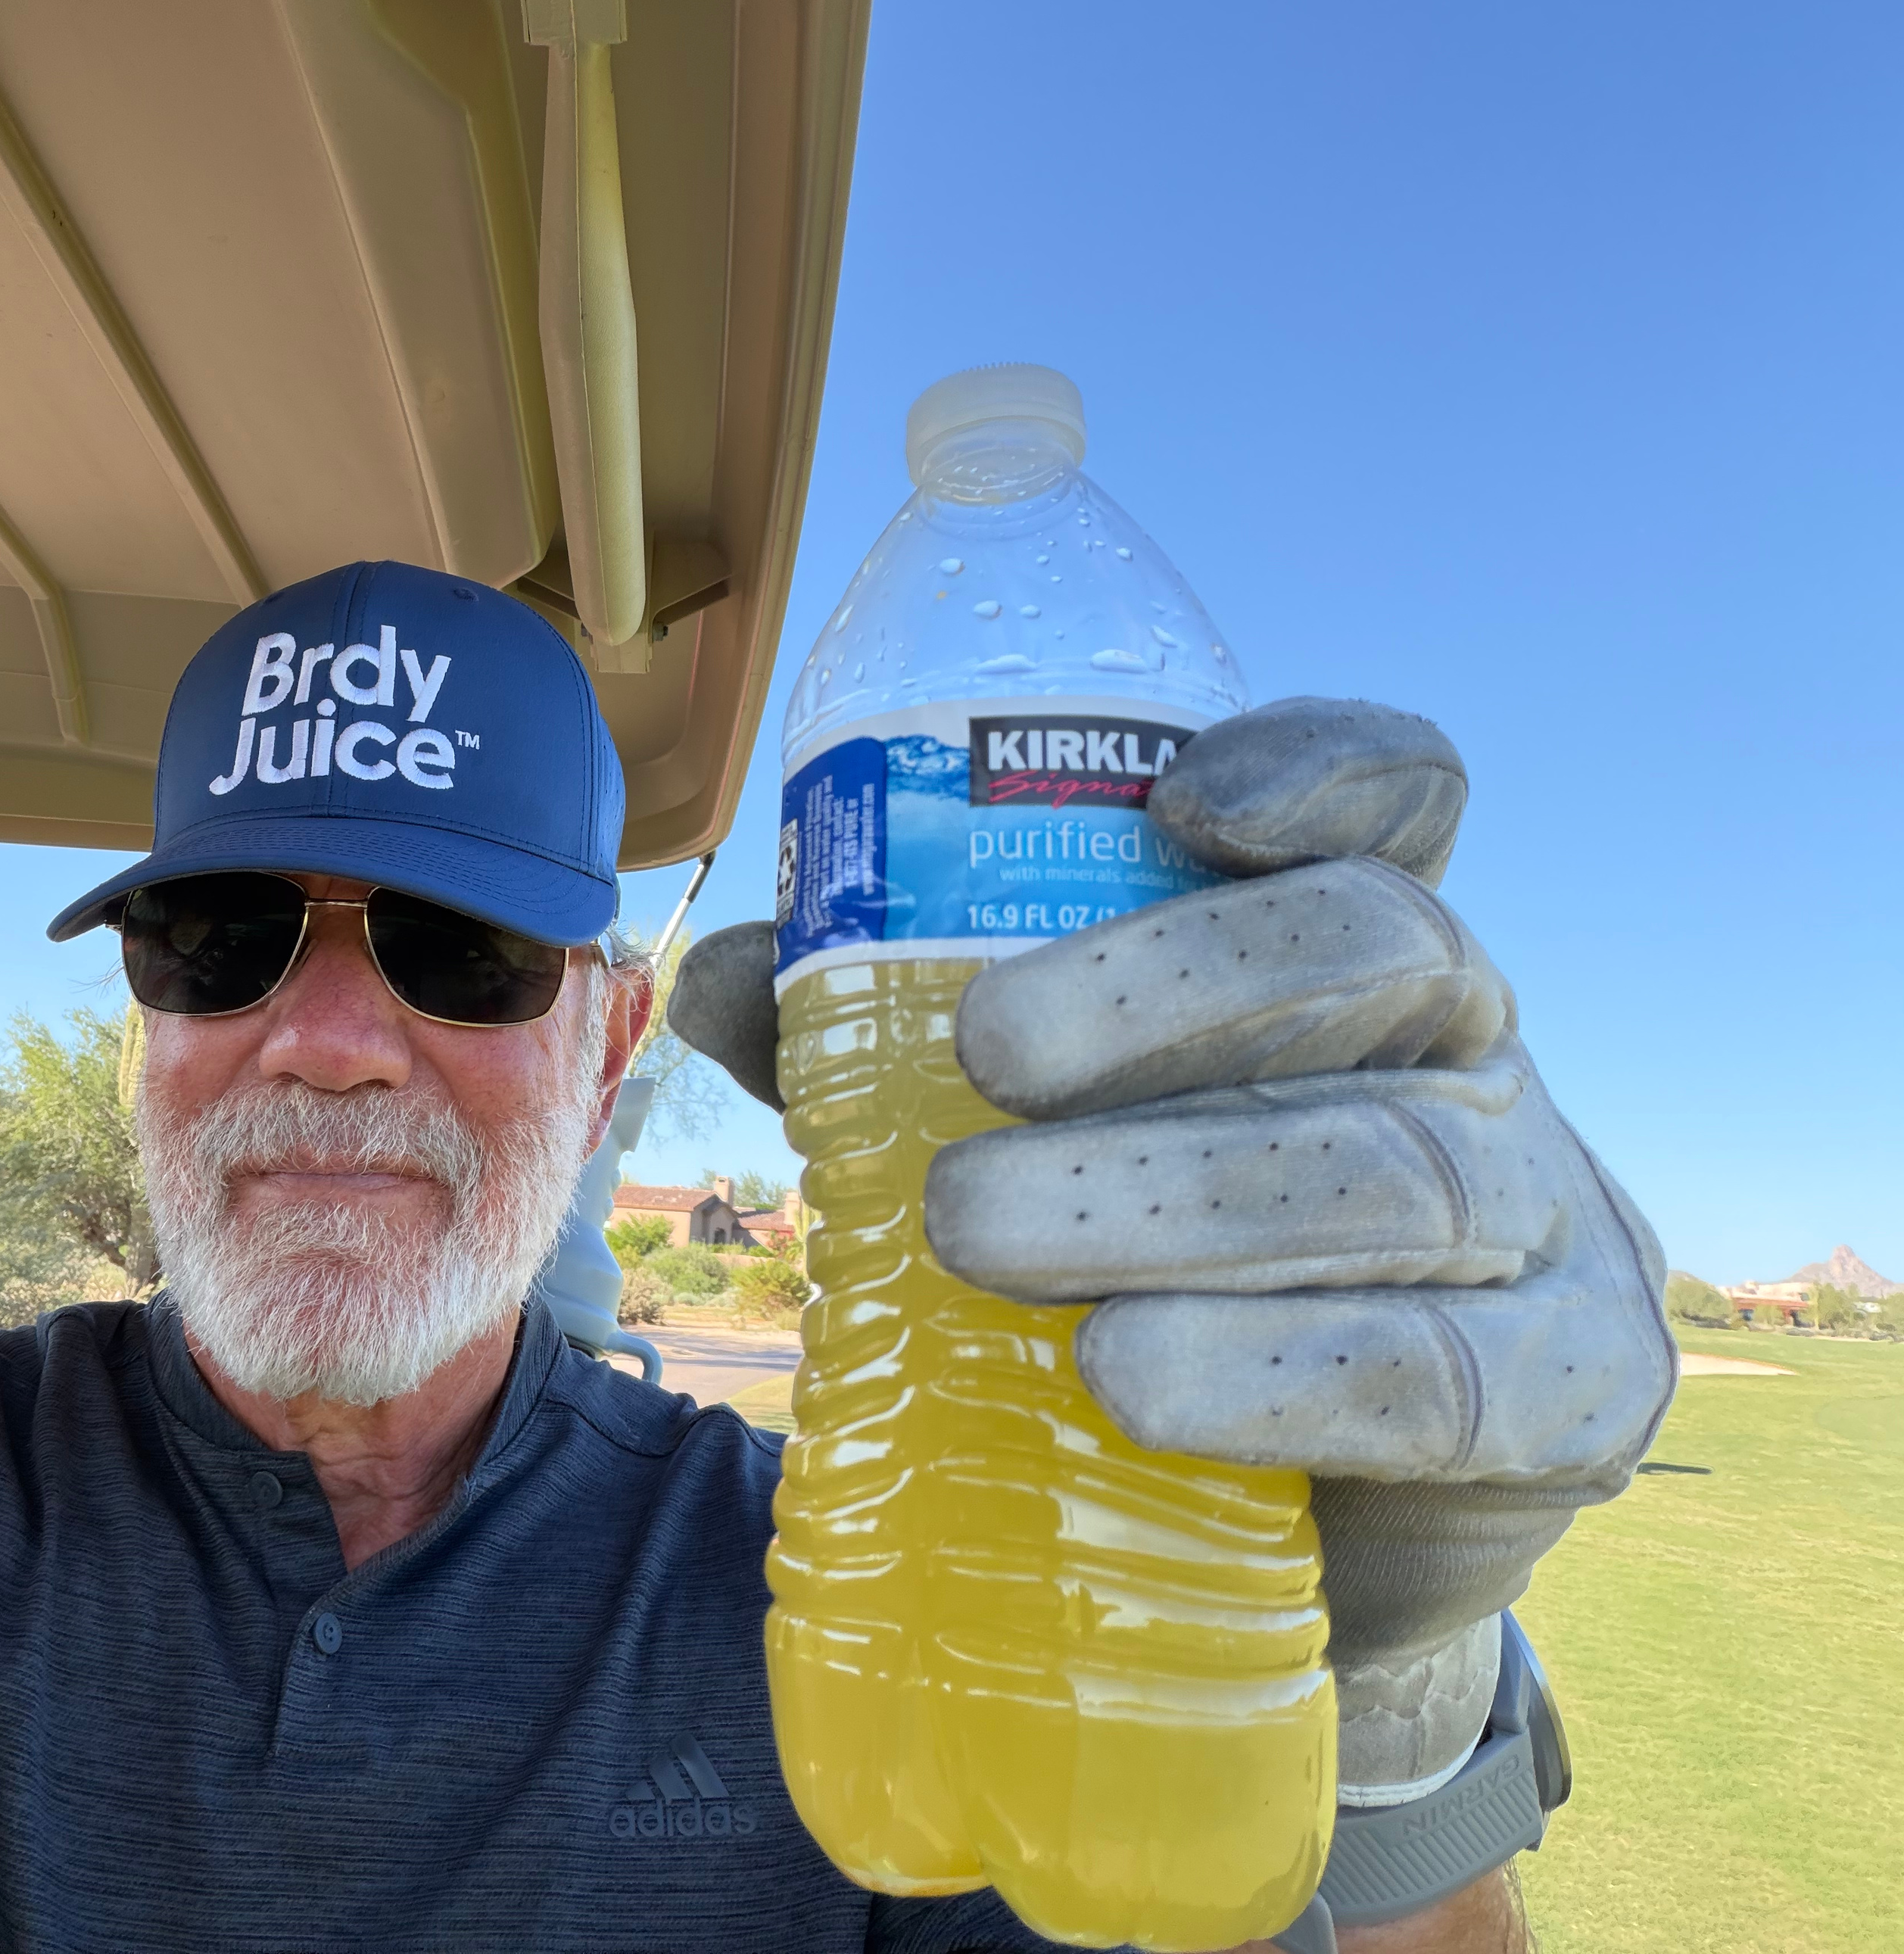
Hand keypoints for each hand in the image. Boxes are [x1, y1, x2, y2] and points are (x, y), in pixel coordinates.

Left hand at [667, 699, 1676, 1797]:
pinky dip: (1279, 1376)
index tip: (1182, 798)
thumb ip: (869, 1041)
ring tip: (979, 1236)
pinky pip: (1452, 1377)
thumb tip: (720, 981)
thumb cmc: (1144, 1266)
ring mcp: (1546, 1216)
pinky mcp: (1569, 1393)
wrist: (1290, 1520)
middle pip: (1381, 950)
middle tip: (983, 1054)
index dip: (1318, 768)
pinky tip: (1130, 1383)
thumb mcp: (1017, 1128)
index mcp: (1354, 958)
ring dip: (1181, 1197)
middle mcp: (1471, 1053)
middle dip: (1173, 985)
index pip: (1398, 805)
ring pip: (1399, 1167)